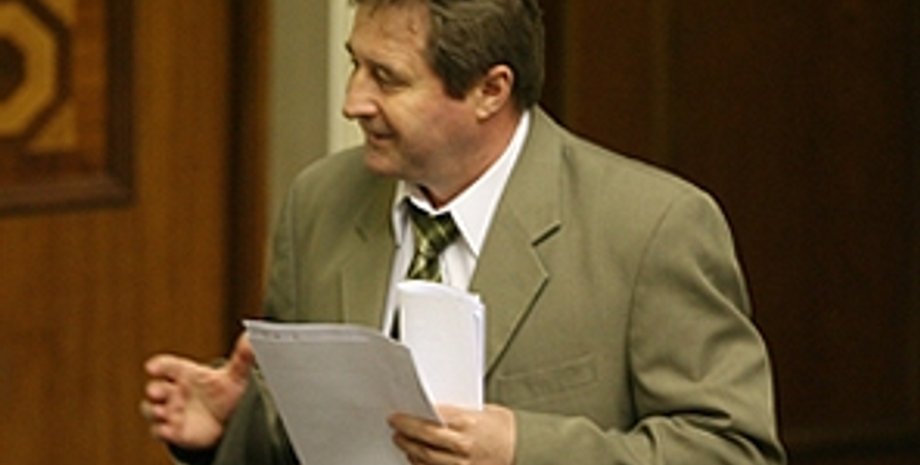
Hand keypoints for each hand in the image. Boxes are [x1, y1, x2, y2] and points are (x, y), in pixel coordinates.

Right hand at [140, 333, 253, 449]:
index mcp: (187, 373)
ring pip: (152, 410)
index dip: (158, 365)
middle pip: (155, 389)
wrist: (231, 419)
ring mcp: (173, 411)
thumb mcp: (237, 374)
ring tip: (165, 411)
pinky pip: (159, 431)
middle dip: (154, 390)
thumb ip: (243, 356)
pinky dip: (162, 430)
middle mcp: (176, 391)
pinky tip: (172, 428)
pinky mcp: (173, 432)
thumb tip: (251, 337)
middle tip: (159, 392)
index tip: (152, 367)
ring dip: (154, 411)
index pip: (168, 365)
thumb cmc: (228, 392)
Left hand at [389, 404, 515, 464]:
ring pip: (426, 459)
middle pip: (424, 439)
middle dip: (405, 433)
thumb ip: (457, 411)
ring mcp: (463, 464)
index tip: (397, 415)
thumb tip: (432, 410)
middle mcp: (463, 446)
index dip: (409, 417)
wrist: (526, 449)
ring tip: (402, 441)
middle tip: (394, 426)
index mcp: (468, 423)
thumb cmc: (506, 428)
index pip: (430, 419)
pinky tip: (416, 458)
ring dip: (410, 450)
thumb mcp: (483, 410)